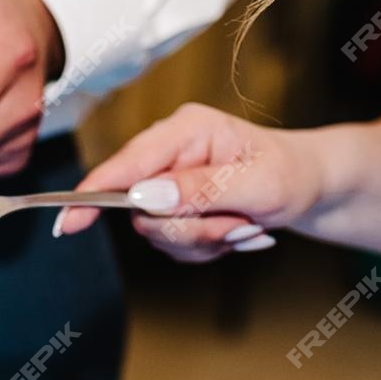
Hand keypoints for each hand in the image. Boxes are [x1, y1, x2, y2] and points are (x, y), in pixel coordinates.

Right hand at [56, 104, 325, 261]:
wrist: (312, 186)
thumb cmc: (292, 174)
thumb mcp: (258, 184)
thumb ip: (201, 190)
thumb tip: (147, 196)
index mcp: (186, 131)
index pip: (126, 164)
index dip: (94, 193)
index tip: (68, 221)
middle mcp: (170, 155)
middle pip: (142, 211)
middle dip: (192, 230)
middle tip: (240, 228)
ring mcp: (169, 184)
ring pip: (158, 234)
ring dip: (205, 241)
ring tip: (246, 226)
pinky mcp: (175, 210)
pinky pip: (172, 247)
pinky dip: (206, 248)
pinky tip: (235, 231)